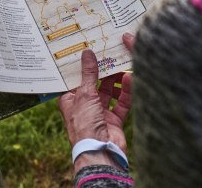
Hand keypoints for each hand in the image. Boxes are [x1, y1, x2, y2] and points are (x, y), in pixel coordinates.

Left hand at [58, 32, 134, 172]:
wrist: (100, 151)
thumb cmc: (84, 124)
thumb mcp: (84, 94)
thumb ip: (88, 73)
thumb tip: (87, 52)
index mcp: (70, 100)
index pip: (75, 79)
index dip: (82, 66)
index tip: (89, 50)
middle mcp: (84, 106)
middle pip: (94, 84)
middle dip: (103, 71)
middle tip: (110, 54)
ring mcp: (100, 113)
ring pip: (109, 92)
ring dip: (115, 80)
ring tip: (122, 65)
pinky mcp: (114, 120)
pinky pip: (122, 103)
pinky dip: (126, 92)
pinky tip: (130, 79)